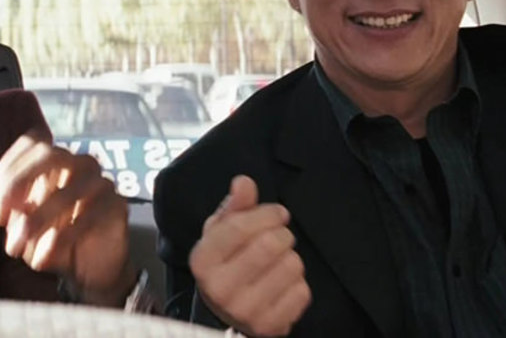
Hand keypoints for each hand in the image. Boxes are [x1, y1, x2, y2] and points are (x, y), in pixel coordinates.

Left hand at [0, 130, 136, 305]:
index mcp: (56, 159)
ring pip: (65, 193)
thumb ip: (15, 210)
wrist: (91, 268)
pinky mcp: (117, 205)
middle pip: (48, 154)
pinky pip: (86, 218)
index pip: (32, 143)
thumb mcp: (24, 224)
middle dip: (18, 182)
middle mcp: (79, 163)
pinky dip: (58, 240)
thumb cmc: (52, 238)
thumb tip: (8, 209)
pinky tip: (41, 260)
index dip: (7, 169)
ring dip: (34, 222)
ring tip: (15, 248)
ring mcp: (101, 181)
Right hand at [189, 175, 310, 336]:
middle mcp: (220, 288)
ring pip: (290, 266)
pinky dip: (298, 283)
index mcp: (203, 259)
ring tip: (279, 261)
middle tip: (280, 237)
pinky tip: (283, 284)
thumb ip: (234, 206)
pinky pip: (302, 292)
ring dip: (291, 258)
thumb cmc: (224, 266)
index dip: (266, 214)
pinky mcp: (269, 326)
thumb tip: (244, 182)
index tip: (278, 213)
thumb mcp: (220, 233)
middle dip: (282, 234)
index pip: (238, 227)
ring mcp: (245, 310)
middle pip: (269, 245)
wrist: (225, 316)